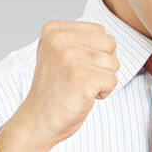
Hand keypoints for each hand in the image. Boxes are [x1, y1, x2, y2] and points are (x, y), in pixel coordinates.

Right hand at [0, 20, 119, 151]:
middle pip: (110, 44)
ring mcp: (70, 59)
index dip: (96, 53)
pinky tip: (84, 97)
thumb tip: (110, 39)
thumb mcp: (58, 54)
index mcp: (53, 30)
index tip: (75, 67)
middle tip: (81, 78)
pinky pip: (113, 80)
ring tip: (80, 88)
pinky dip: (104, 93)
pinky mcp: (81, 78)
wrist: (37, 121)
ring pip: (114, 63)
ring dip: (103, 80)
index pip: (100, 31)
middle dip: (103, 64)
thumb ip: (79, 40)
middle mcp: (60, 40)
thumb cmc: (54, 90)